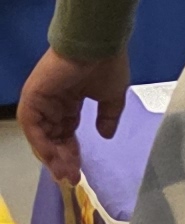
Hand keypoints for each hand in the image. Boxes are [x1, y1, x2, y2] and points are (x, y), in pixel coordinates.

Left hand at [20, 49, 127, 186]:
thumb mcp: (112, 96)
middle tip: (71, 178)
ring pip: (42, 136)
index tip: (80, 173)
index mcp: (68, 102)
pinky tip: (54, 158)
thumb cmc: (106, 65)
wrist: (96, 44)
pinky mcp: (32, 98)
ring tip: (65, 173)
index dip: (72, 153)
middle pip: (52, 138)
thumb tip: (106, 135)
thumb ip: (108, 117)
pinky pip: (34, 127)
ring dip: (52, 156)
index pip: (66, 133)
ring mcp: (40, 101)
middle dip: (61, 160)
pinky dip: (42, 143)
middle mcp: (51, 104)